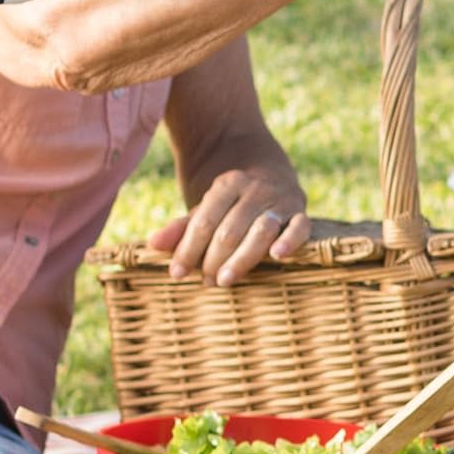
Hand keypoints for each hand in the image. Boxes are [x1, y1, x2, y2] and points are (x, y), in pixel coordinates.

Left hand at [147, 167, 310, 285]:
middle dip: (214, 259)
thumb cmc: (232, 204)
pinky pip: (300, 226)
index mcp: (227, 184)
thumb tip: (153, 244)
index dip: (188, 249)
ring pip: (261, 230)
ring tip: (224, 281)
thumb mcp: (207, 209)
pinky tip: (278, 256)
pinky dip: (290, 240)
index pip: (204, 221)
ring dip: (242, 258)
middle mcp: (255, 189)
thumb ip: (182, 228)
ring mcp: (280, 200)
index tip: (176, 273)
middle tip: (205, 281)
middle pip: (230, 230)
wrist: (271, 172)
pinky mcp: (301, 211)